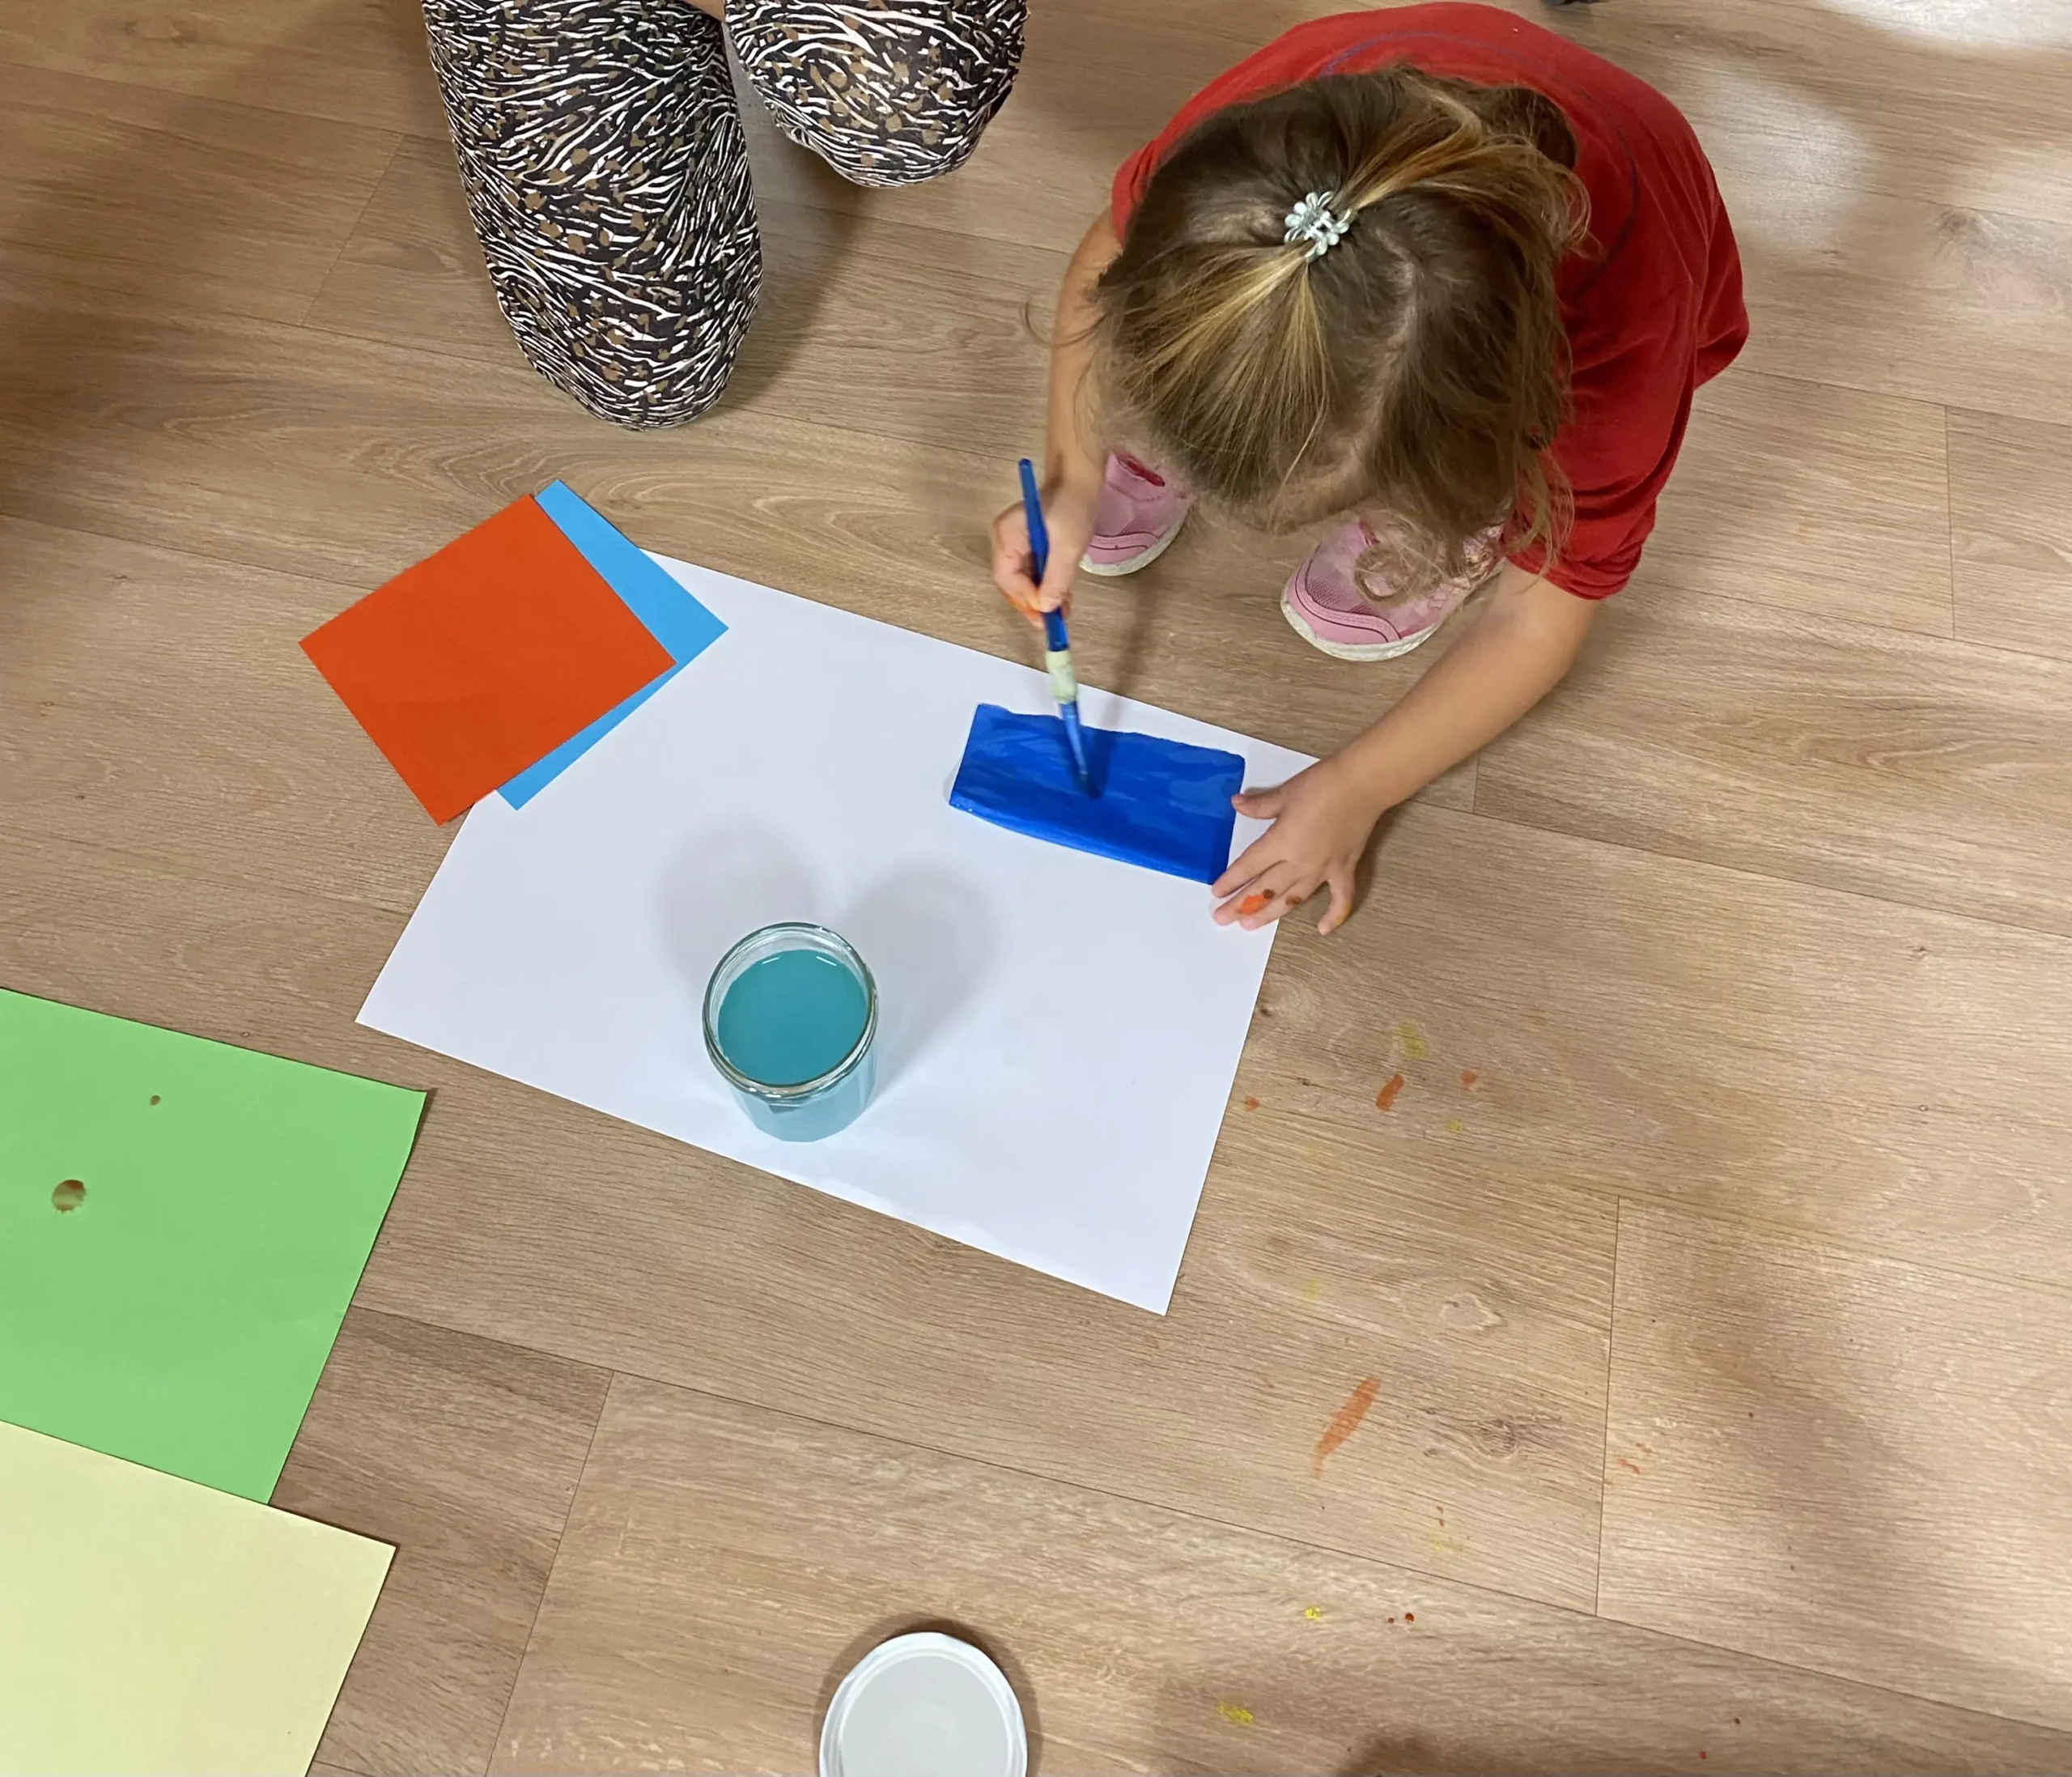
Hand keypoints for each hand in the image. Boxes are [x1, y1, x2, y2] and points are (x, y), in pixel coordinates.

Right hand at [991, 476, 1097, 625]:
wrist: (1080, 481)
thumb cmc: (1072, 505)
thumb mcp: (1068, 546)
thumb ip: (1055, 578)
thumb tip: (1045, 608)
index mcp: (1007, 535)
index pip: (1007, 577)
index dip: (1026, 598)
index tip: (1047, 614)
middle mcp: (1004, 539)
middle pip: (1011, 582)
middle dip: (1032, 602)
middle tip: (1052, 621)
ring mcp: (1014, 541)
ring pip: (1021, 579)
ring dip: (1040, 597)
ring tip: (1061, 612)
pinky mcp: (1026, 544)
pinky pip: (1030, 571)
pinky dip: (1044, 585)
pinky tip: (1060, 597)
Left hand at [1212, 759, 1382, 934]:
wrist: (1362, 784)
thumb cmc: (1322, 785)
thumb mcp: (1284, 793)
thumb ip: (1259, 805)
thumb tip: (1236, 804)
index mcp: (1280, 842)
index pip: (1249, 867)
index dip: (1230, 880)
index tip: (1217, 893)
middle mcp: (1299, 862)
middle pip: (1264, 889)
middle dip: (1241, 905)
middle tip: (1222, 918)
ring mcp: (1323, 870)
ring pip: (1292, 899)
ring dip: (1270, 914)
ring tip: (1250, 925)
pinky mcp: (1345, 870)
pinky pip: (1340, 900)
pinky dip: (1333, 916)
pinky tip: (1322, 930)